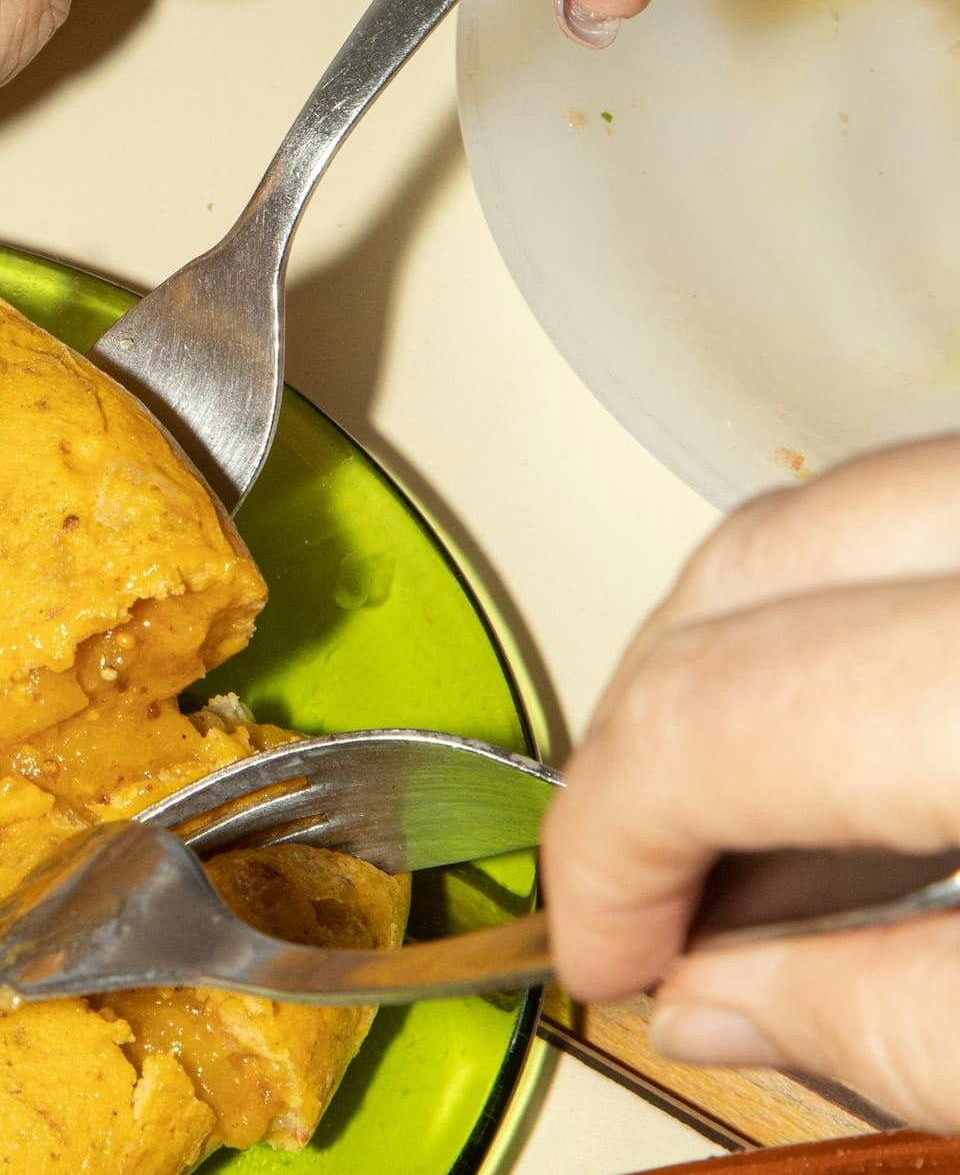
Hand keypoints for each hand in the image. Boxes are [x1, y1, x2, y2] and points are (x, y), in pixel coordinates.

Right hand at [542, 437, 959, 1128]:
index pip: (723, 718)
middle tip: (643, 886)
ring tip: (749, 823)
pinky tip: (870, 752)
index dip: (613, 849)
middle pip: (747, 572)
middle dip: (647, 735)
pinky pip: (926, 509)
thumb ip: (898, 1025)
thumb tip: (716, 997)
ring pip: (829, 511)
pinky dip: (851, 613)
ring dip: (738, 659)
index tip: (609, 951)